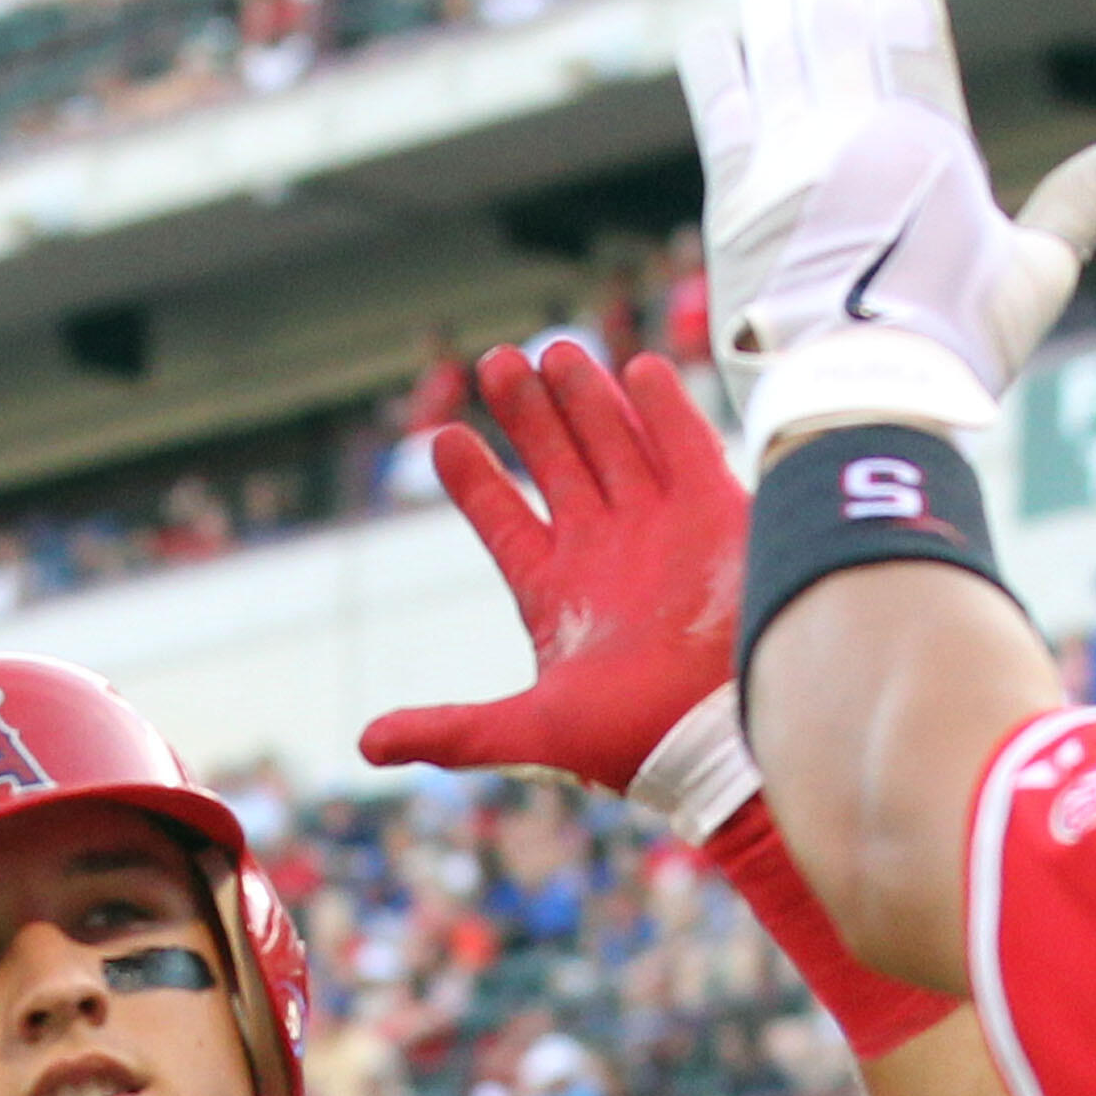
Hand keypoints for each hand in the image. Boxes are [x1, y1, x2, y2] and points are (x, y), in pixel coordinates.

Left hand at [361, 341, 753, 824]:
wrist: (727, 738)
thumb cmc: (635, 740)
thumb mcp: (532, 730)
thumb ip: (454, 729)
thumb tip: (368, 744)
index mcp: (559, 593)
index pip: (504, 521)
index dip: (475, 481)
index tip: (444, 439)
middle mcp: (609, 552)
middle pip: (558, 464)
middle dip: (528, 414)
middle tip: (496, 363)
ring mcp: (663, 531)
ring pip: (614, 444)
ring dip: (584, 398)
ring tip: (553, 351)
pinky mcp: (717, 516)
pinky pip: (686, 447)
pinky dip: (663, 410)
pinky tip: (636, 368)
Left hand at [680, 0, 1095, 463]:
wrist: (857, 410)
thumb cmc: (957, 351)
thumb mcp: (1035, 275)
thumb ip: (1080, 202)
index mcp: (930, 144)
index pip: (910, 24)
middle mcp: (853, 134)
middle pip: (837, 19)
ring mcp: (787, 162)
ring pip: (774, 49)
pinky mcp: (732, 202)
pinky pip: (719, 110)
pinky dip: (715, 64)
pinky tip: (713, 32)